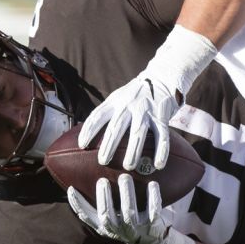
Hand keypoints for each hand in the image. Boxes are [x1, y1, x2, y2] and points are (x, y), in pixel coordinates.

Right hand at [67, 175, 195, 243]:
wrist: (153, 243)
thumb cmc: (126, 224)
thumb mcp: (110, 220)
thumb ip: (97, 207)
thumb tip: (74, 185)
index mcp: (106, 227)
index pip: (87, 217)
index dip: (77, 205)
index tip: (72, 188)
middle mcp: (119, 230)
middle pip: (107, 216)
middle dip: (104, 197)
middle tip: (102, 180)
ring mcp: (136, 229)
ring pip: (129, 212)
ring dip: (127, 194)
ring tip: (124, 177)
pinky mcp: (153, 225)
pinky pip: (153, 210)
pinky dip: (152, 197)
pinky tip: (152, 183)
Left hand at [78, 25, 217, 170]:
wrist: (161, 77)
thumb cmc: (135, 93)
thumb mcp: (118, 96)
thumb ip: (107, 111)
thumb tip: (86, 133)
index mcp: (115, 101)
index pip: (98, 115)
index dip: (89, 130)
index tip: (82, 145)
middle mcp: (129, 105)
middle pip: (117, 127)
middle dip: (109, 145)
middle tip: (103, 161)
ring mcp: (146, 110)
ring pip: (138, 133)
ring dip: (133, 151)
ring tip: (128, 167)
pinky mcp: (161, 116)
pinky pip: (162, 135)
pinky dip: (161, 151)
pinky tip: (158, 164)